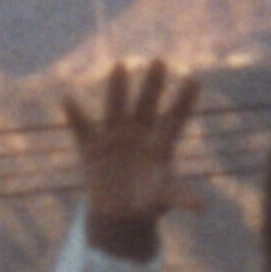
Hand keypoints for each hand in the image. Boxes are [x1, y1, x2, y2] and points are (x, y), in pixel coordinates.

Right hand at [57, 58, 199, 262]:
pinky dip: (75, 115)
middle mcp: (138, 131)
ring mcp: (114, 135)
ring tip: (120, 65)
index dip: (184, 101)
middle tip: (160, 61)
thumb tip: (202, 206)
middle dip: (153, 86)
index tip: (195, 79)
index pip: (175, 118)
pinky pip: (82, 127)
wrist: (118, 210)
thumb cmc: (148, 199)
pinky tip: (68, 99)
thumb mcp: (164, 197)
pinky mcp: (91, 146)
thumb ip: (180, 197)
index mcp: (160, 142)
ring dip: (117, 89)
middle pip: (147, 105)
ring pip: (116, 108)